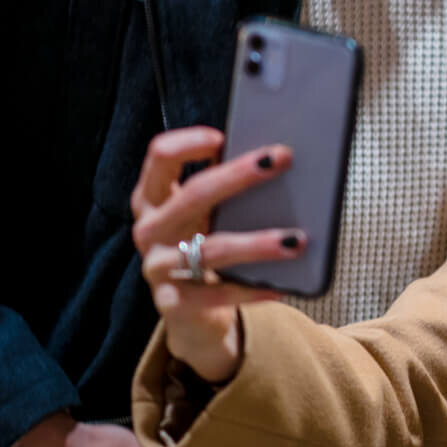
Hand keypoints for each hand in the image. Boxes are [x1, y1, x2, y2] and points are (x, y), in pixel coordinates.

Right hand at [130, 126, 302, 383]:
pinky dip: (252, 290)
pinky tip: (281, 286)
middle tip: (282, 158)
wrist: (188, 310)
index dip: (189, 142)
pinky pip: (218, 294)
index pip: (160, 156)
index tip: (223, 137)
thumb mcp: (206, 214)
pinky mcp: (174, 303)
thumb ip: (223, 187)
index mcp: (153, 197)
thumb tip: (276, 157)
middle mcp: (150, 229)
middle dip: (239, 175)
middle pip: (192, 195)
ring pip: (211, 249)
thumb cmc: (203, 244)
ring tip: (297, 239)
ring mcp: (158, 268)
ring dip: (257, 243)